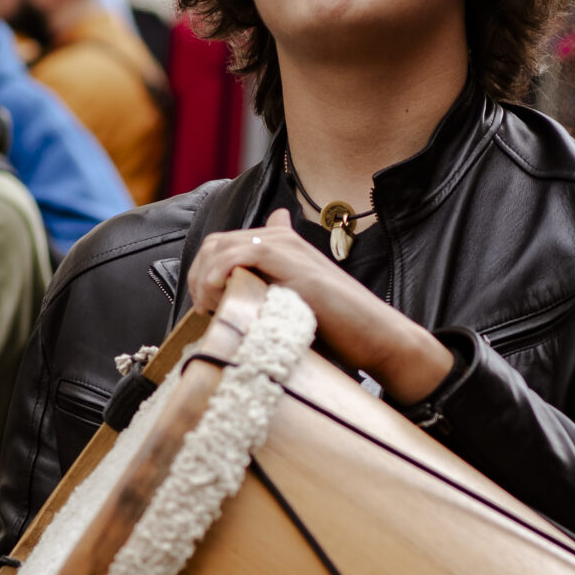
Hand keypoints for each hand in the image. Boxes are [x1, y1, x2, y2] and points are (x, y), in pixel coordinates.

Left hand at [185, 210, 453, 404]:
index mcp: (282, 245)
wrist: (375, 335)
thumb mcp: (294, 304)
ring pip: (221, 246)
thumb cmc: (338, 328)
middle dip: (198, 274)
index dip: (203, 271)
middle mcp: (283, 240)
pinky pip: (239, 255)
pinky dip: (219, 273)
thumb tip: (249, 290)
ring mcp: (288, 249)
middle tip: (203, 308)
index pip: (223, 243)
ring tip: (210, 307)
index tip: (205, 306)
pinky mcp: (292, 265)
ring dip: (204, 277)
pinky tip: (219, 297)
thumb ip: (271, 291)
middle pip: (216, 242)